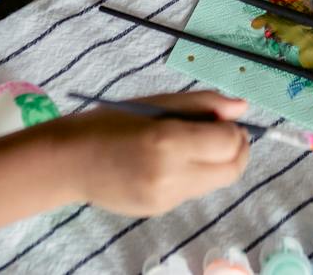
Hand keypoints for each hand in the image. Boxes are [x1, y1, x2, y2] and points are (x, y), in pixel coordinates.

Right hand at [52, 92, 250, 215]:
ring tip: (193, 145)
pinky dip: (195, 175)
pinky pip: (193, 192)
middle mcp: (170, 174)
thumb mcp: (156, 103)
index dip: (235, 130)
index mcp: (168, 140)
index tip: (224, 121)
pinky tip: (172, 162)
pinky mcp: (159, 210)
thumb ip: (202, 104)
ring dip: (217, 163)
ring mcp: (165, 198)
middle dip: (237, 150)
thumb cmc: (111, 122)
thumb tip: (242, 108)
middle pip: (231, 170)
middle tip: (223, 134)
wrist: (70, 161)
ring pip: (215, 183)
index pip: (228, 143)